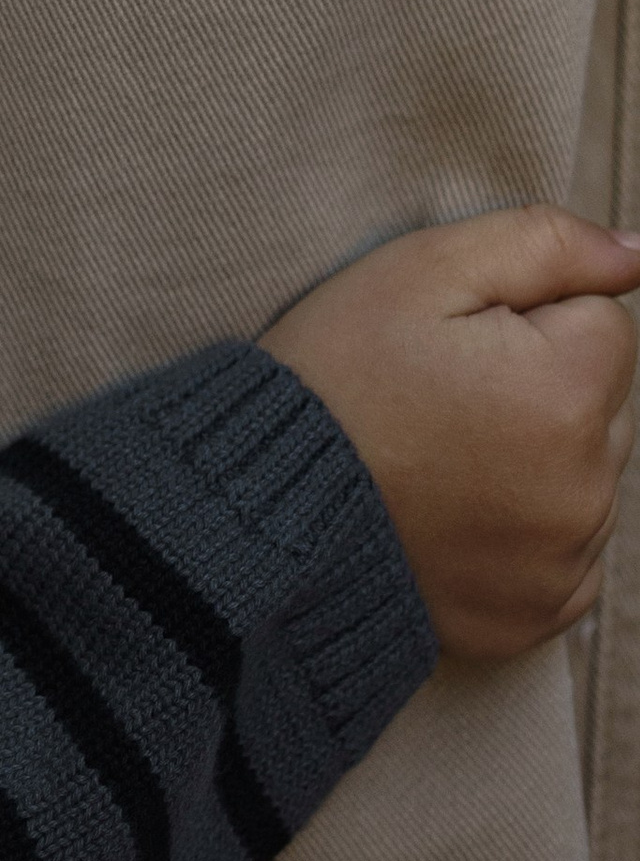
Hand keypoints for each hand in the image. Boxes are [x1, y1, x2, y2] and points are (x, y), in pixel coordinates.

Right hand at [263, 207, 639, 660]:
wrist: (259, 510)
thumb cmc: (334, 376)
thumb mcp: (420, 271)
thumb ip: (544, 244)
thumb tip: (635, 254)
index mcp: (567, 392)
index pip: (603, 322)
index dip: (526, 316)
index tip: (454, 341)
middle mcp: (586, 489)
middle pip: (601, 403)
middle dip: (542, 386)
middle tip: (439, 396)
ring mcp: (564, 563)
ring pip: (585, 475)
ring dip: (535, 458)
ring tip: (436, 455)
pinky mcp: (537, 615)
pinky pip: (566, 553)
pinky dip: (523, 531)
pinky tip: (452, 512)